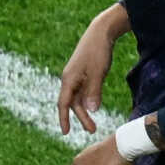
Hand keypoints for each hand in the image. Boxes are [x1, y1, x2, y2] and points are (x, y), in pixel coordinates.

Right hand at [56, 3, 126, 136]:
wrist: (100, 32)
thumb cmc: (98, 51)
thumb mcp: (98, 72)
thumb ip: (94, 91)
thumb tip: (91, 110)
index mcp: (69, 79)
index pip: (64, 104)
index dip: (64, 118)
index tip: (66, 132)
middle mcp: (70, 80)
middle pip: (72, 103)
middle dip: (81, 118)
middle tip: (92, 130)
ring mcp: (77, 77)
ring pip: (78, 98)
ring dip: (85, 111)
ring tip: (94, 123)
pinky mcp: (84, 74)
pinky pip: (83, 91)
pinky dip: (88, 101)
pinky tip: (94, 106)